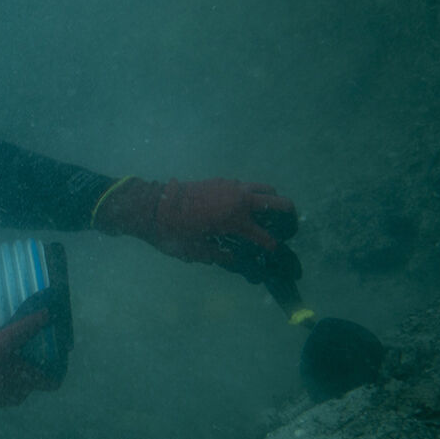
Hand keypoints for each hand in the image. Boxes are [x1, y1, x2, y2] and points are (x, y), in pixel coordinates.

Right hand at [0, 295, 55, 422]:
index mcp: (25, 383)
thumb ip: (26, 328)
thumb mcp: (2, 341)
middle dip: (32, 364)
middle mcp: (15, 394)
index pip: (53, 382)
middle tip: (28, 344)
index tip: (56, 352)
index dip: (58, 368)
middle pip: (33, 381)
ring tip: (5, 349)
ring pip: (13, 383)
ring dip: (12, 369)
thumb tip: (48, 312)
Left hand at [94, 177, 298, 282]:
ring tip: (268, 215)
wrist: (152, 205)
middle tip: (288, 226)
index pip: (264, 237)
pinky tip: (244, 207)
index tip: (274, 252)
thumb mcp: (196, 251)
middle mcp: (239, 200)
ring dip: (271, 201)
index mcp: (235, 220)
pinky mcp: (221, 181)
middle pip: (279, 202)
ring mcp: (231, 187)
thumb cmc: (172, 232)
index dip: (271, 246)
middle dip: (288, 215)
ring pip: (265, 189)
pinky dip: (252, 195)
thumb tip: (232, 257)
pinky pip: (246, 186)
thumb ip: (218, 255)